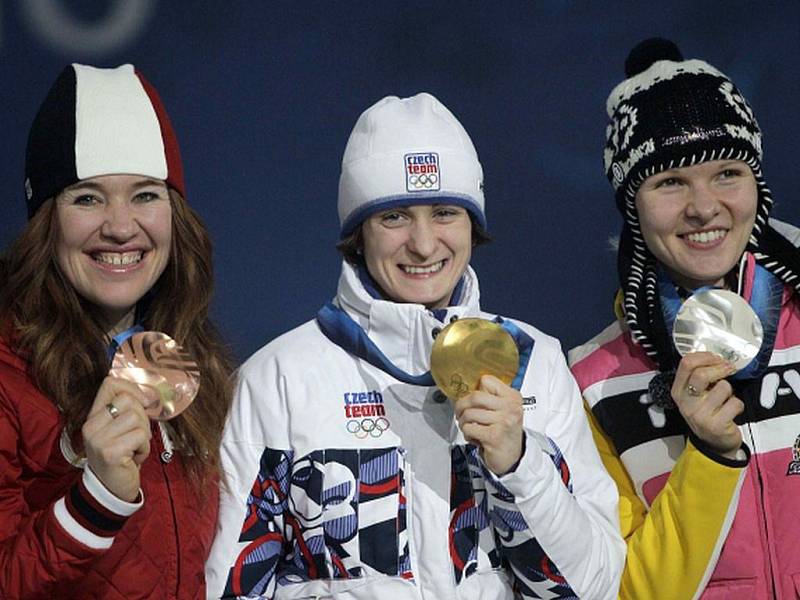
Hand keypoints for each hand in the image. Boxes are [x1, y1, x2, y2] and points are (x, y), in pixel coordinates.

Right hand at [81, 377, 151, 501]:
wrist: (111, 490)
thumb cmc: (121, 456)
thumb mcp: (120, 430)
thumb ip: (129, 410)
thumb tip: (151, 394)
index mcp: (93, 416)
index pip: (110, 383)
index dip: (133, 388)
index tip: (145, 401)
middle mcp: (91, 426)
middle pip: (129, 400)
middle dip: (143, 418)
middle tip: (136, 437)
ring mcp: (98, 439)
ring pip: (137, 418)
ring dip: (144, 436)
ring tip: (134, 448)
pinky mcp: (110, 452)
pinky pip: (140, 436)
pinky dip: (144, 448)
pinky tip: (134, 458)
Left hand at [454, 375, 523, 474]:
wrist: (513, 457)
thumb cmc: (505, 432)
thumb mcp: (504, 410)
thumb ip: (490, 397)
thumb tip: (467, 387)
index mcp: (513, 397)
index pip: (486, 380)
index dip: (475, 390)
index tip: (472, 400)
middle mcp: (511, 408)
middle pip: (475, 396)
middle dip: (461, 405)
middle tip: (460, 412)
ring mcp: (504, 422)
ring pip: (469, 413)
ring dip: (463, 422)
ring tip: (470, 427)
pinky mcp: (494, 437)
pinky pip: (469, 428)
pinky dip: (467, 434)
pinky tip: (474, 437)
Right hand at [671, 352, 743, 459]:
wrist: (713, 444)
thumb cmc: (706, 412)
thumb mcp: (695, 395)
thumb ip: (699, 377)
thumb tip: (717, 358)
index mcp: (678, 391)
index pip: (686, 364)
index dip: (705, 356)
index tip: (717, 358)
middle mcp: (686, 403)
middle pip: (701, 374)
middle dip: (720, 368)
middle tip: (729, 369)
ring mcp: (700, 415)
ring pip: (723, 387)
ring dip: (730, 391)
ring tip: (726, 399)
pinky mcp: (716, 425)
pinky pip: (735, 403)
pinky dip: (738, 405)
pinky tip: (731, 411)